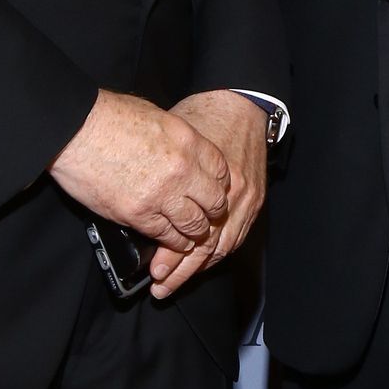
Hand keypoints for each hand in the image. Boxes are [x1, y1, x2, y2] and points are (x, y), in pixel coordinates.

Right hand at [49, 89, 229, 258]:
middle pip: (214, 202)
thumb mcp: (156, 116)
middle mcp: (181, 170)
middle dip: (212, 211)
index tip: (213, 190)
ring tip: (191, 234)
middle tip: (207, 216)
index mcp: (187, 141)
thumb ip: (176, 138)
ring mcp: (161, 194)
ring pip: (194, 225)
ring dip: (194, 232)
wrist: (74, 130)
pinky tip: (171, 241)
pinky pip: (166, 236)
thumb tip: (183, 151)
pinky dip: (171, 242)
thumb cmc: (107, 117)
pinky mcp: (137, 214)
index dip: (219, 184)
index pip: (221, 170)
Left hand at [146, 92, 267, 299]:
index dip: (169, 257)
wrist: (239, 102)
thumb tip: (134, 209)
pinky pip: (237, 235)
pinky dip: (218, 252)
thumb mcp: (169, 142)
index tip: (153, 273)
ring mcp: (246, 198)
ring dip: (199, 268)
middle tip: (161, 286)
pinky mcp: (254, 198)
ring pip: (223, 246)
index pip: (187, 232)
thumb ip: (157, 176)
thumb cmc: (200, 115)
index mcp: (204, 179)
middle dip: (182, 271)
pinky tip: (202, 263)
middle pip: (206, 246)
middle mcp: (229, 193)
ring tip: (176, 282)